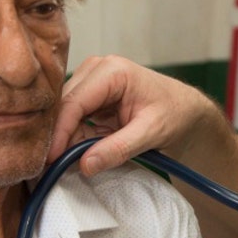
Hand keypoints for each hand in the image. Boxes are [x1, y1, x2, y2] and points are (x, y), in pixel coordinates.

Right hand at [50, 56, 221, 175]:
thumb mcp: (150, 133)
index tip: (51, 158)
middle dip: (58, 137)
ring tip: (66, 163)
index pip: (74, 102)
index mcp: (112, 71)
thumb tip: (85, 165)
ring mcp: (91, 81)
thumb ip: (118, 149)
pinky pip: (73, 118)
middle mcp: (97, 70)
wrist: (185, 110)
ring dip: (65, 139)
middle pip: (63, 105)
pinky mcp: (91, 96)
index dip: (59, 131)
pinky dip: (73, 138)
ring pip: (64, 113)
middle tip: (52, 167)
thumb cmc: (175, 114)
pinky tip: (76, 154)